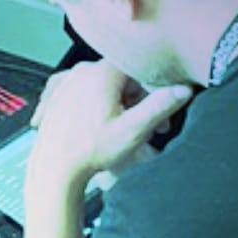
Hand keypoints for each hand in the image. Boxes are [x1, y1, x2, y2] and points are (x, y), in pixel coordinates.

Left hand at [25, 63, 194, 214]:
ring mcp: (66, 82)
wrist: (54, 168)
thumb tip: (183, 89)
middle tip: (149, 127)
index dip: (154, 90)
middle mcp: (81, 71)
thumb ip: (159, 107)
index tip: (160, 112)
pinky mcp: (55, 95)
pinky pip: (83, 91)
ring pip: (102, 83)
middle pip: (121, 77)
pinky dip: (94, 103)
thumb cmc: (89, 152)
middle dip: (138, 99)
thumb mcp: (132, 131)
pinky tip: (99, 120)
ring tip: (123, 128)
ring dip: (117, 102)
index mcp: (101, 73)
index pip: (139, 69)